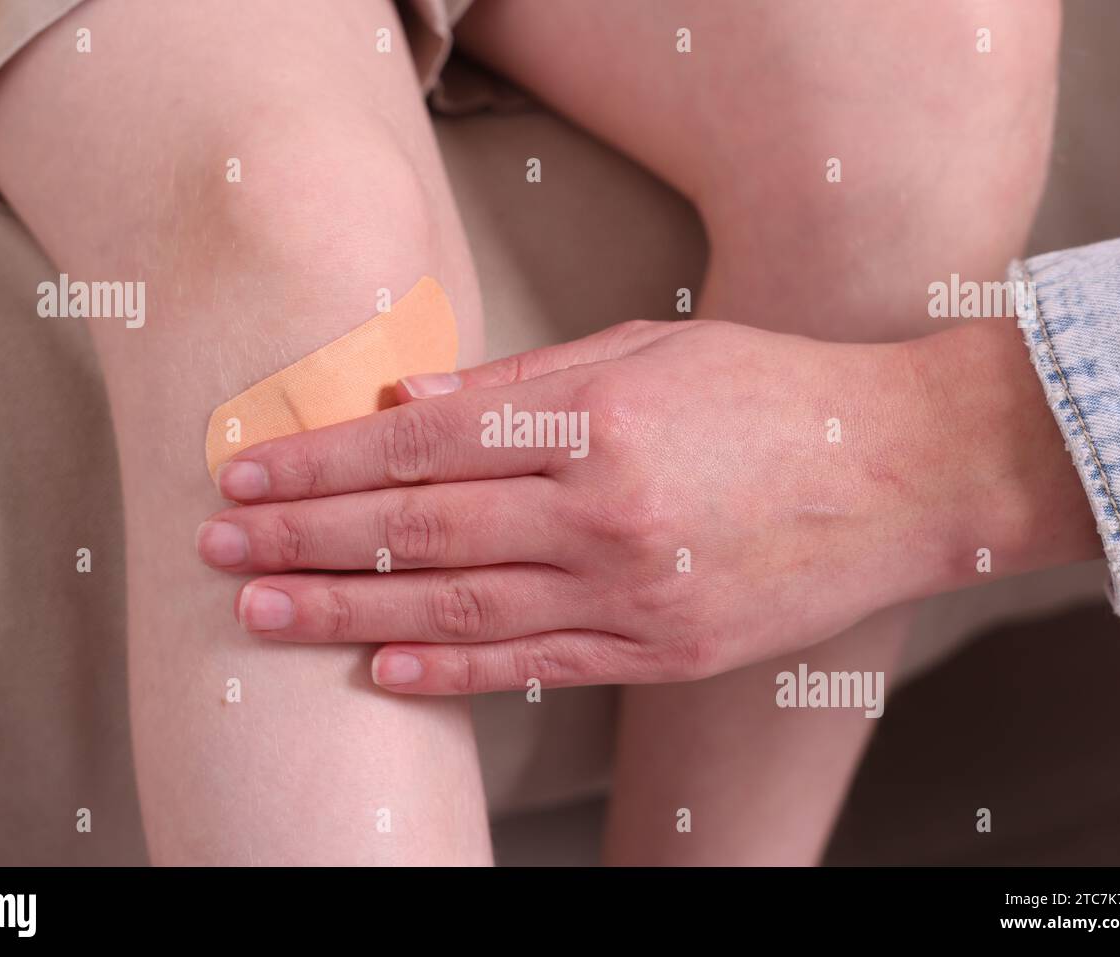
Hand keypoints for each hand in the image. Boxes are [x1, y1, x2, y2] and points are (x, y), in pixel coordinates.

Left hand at [196, 318, 1097, 691]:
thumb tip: (406, 402)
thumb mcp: (646, 349)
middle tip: (218, 549)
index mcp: (594, 419)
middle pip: (418, 530)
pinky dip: (450, 672)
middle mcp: (601, 511)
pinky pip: (534, 665)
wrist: (901, 474)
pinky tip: (380, 671)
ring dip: (347, 613)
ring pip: (456, 608)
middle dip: (304, 541)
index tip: (249, 476)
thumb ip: (521, 382)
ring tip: (261, 613)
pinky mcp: (660, 650)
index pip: (419, 445)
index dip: (321, 464)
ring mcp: (631, 591)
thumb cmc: (771, 394)